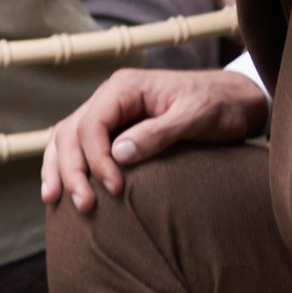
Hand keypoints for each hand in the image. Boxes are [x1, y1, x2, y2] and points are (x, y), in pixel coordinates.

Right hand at [43, 61, 266, 214]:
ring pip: (67, 138)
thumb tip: (119, 154)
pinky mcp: (115, 130)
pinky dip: (66, 166)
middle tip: (84, 205)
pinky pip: (80, 146)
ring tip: (54, 200)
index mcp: (125, 87)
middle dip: (71, 170)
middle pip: (71, 132)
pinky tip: (61, 190)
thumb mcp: (196, 118)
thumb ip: (159, 133)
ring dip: (59, 169)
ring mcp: (110, 112)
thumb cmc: (220, 106)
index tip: (116, 189)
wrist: (237, 100)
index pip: (92, 124)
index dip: (96, 159)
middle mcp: (111, 97)